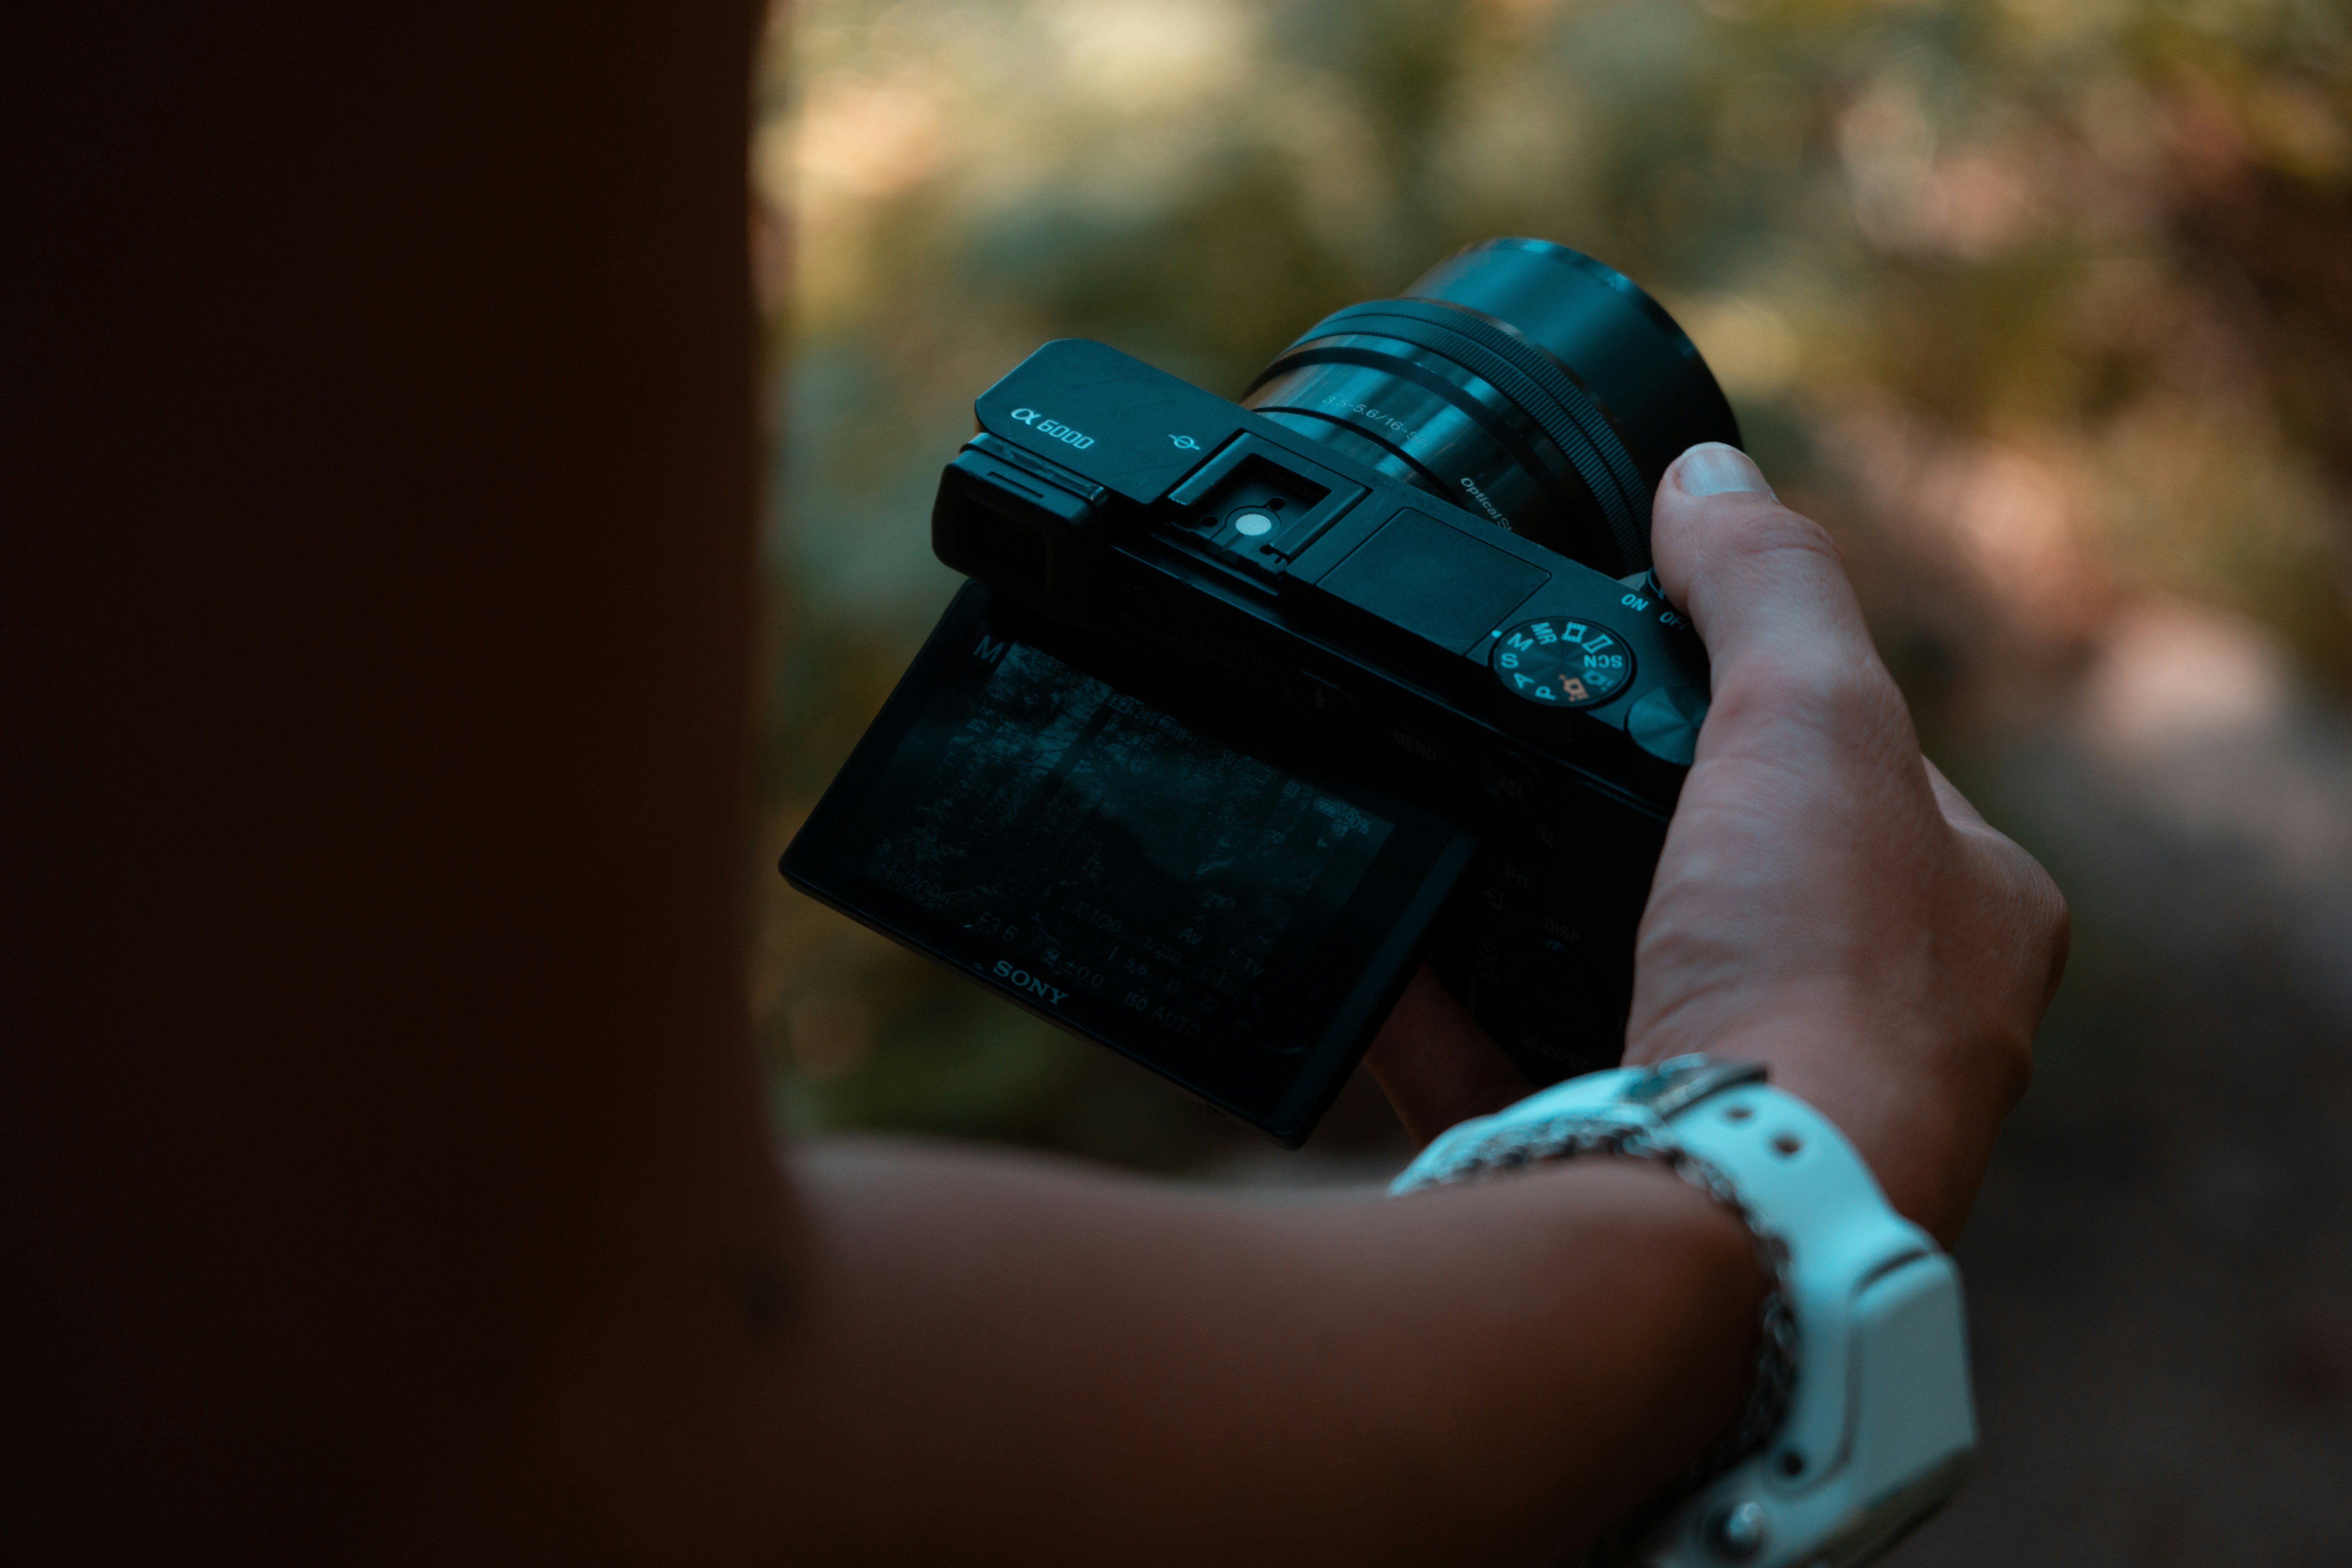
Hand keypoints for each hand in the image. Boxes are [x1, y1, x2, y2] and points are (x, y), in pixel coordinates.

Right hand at [1367, 444, 2067, 1244]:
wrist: (1733, 1215)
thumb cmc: (1821, 975)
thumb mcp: (1816, 720)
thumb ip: (1767, 587)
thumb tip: (1709, 474)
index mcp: (1963, 919)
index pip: (1864, 775)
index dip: (1767, 708)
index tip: (1659, 669)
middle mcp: (1879, 1028)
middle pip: (1732, 880)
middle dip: (1627, 819)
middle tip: (1524, 747)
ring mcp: (1752, 1111)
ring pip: (1621, 980)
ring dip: (1527, 912)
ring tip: (1440, 824)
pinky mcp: (1624, 1171)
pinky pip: (1513, 1065)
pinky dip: (1440, 1009)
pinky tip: (1375, 949)